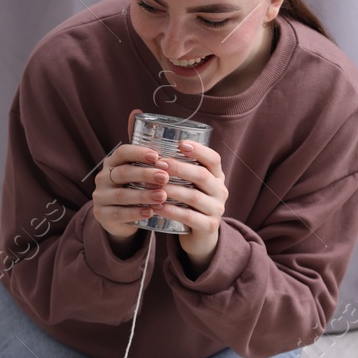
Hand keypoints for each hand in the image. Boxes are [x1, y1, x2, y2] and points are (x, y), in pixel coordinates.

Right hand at [93, 109, 171, 244]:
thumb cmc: (133, 187)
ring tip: (163, 196)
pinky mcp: (102, 216)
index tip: (157, 156)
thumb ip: (139, 146)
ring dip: (143, 195)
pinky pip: (119, 214)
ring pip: (121, 196)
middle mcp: (102, 178)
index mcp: (111, 162)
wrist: (119, 218)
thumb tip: (136, 110)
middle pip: (122, 173)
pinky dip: (136, 213)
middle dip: (145, 174)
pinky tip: (151, 212)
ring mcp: (100, 198)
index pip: (121, 153)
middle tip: (165, 176)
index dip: (138, 153)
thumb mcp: (136, 167)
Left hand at [159, 138, 228, 273]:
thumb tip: (137, 120)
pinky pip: (189, 216)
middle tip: (159, 164)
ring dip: (171, 189)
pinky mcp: (208, 227)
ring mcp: (216, 209)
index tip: (180, 143)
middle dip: (179, 168)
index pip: (213, 159)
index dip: (199, 150)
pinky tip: (156, 206)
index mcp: (216, 176)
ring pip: (194, 196)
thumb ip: (170, 161)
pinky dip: (171, 210)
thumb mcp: (184, 183)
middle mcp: (220, 190)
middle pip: (203, 176)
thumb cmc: (186, 203)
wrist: (198, 237)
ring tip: (152, 186)